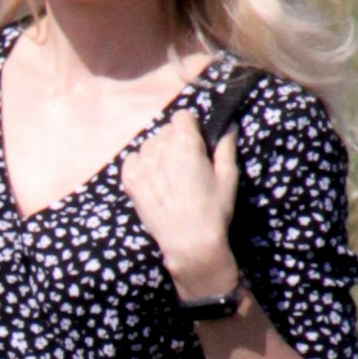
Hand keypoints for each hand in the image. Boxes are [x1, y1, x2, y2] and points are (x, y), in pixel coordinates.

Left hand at [118, 119, 237, 298]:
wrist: (189, 242)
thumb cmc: (213, 210)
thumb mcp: (228, 176)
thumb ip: (226, 146)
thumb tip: (229, 126)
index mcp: (186, 142)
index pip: (182, 116)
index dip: (191, 128)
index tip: (197, 143)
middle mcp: (160, 147)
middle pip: (165, 130)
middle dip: (175, 141)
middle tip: (186, 165)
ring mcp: (142, 163)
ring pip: (149, 144)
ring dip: (158, 153)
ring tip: (169, 177)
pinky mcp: (129, 179)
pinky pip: (133, 159)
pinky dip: (142, 165)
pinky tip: (154, 182)